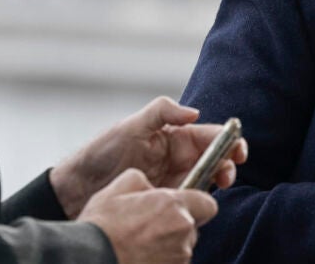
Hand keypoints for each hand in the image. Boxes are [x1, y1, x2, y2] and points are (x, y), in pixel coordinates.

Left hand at [50, 96, 248, 217]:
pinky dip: (201, 200)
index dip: (229, 141)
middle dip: (229, 163)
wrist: (77, 189)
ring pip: (209, 180)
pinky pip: (192, 199)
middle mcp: (180, 157)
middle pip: (217, 158)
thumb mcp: (130, 126)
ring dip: (219, 182)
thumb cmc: (102, 152)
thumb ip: (162, 111)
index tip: (237, 150)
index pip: (211, 136)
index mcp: (176, 136)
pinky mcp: (168, 200)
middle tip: (227, 174)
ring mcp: (175, 180)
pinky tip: (198, 202)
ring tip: (216, 189)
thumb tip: (195, 113)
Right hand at [78, 168, 217, 263]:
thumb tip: (148, 187)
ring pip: (182, 249)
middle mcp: (183, 231)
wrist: (89, 260)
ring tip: (139, 246)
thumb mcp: (116, 191)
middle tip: (150, 229)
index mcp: (174, 206)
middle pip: (193, 228)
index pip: (208, 204)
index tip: (179, 208)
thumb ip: (141, 181)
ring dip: (168, 246)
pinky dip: (160, 261)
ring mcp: (179, 256)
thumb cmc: (100, 229)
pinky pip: (172, 263)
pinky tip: (139, 258)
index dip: (195, 206)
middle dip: (177, 227)